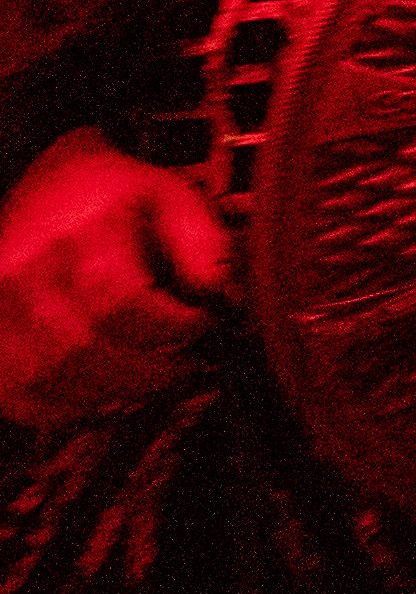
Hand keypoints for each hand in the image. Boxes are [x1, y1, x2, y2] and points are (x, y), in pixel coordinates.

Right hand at [0, 131, 226, 431]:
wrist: (49, 184)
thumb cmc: (119, 198)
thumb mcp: (175, 198)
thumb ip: (203, 245)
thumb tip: (217, 296)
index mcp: (81, 229)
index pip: (119, 299)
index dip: (167, 327)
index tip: (200, 326)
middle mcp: (25, 267)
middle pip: (80, 348)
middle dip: (143, 372)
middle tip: (181, 367)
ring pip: (43, 378)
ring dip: (105, 395)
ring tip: (146, 384)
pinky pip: (11, 392)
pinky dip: (58, 409)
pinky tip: (99, 398)